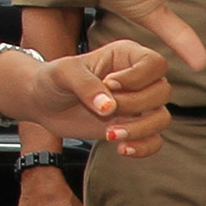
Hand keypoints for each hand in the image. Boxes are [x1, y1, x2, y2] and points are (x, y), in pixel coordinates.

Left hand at [26, 40, 174, 156]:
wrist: (43, 103)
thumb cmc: (54, 79)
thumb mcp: (64, 74)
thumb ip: (85, 86)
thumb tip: (109, 108)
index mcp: (126, 56)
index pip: (155, 63)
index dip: (137, 77)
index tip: (109, 83)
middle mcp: (138, 79)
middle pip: (162, 91)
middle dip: (135, 105)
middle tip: (105, 110)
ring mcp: (138, 105)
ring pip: (162, 118)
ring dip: (140, 129)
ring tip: (110, 135)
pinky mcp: (132, 127)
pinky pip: (154, 140)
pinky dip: (143, 148)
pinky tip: (121, 149)